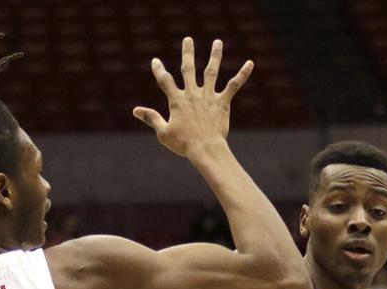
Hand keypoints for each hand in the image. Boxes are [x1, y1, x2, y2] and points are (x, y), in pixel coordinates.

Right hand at [133, 38, 252, 158]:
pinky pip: (234, 86)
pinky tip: (250, 63)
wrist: (205, 149)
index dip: (159, 71)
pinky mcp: (222, 103)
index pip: (165, 81)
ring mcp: (208, 97)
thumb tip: (135, 110)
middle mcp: (192, 94)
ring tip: (218, 42)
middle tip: (188, 39)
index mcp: (177, 101)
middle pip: (188, 69)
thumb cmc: (183, 144)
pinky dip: (242, 74)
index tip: (155, 61)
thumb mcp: (163, 132)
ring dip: (215, 56)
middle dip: (187, 53)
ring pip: (211, 71)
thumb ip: (151, 118)